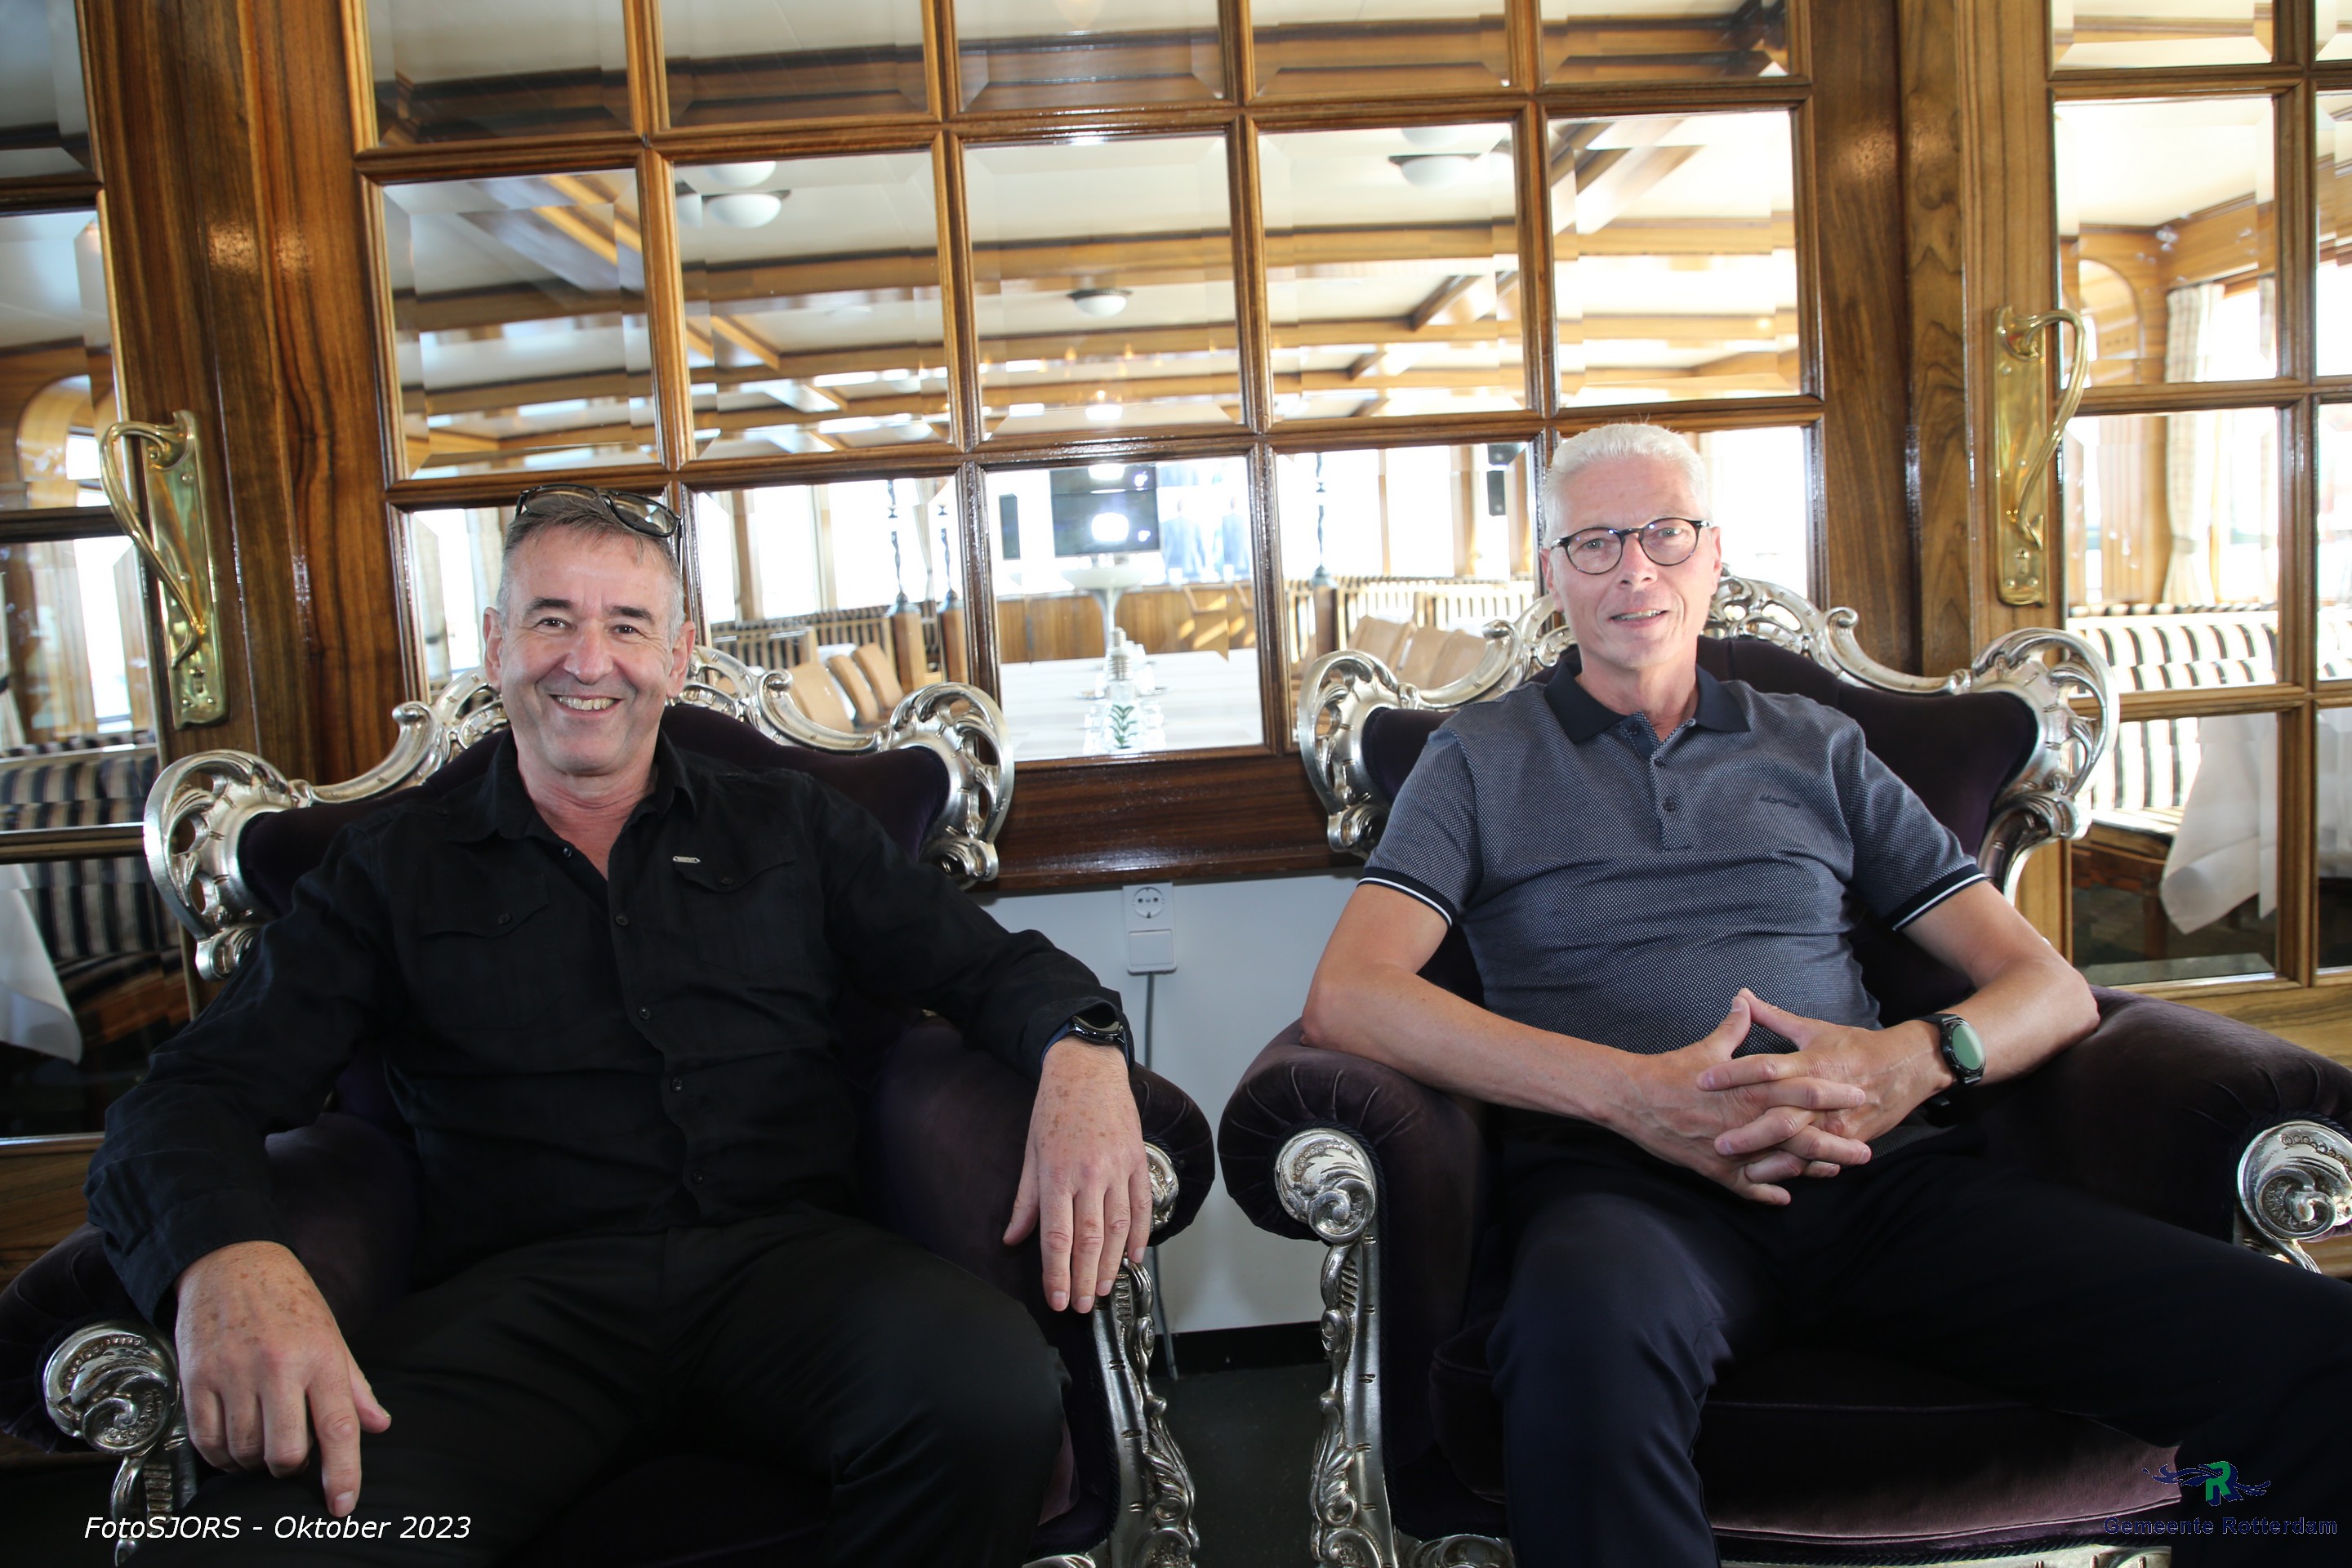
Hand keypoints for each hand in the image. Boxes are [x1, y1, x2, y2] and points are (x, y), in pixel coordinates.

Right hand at [173, 1241, 388, 1517]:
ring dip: (254, 1460)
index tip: (342, 1505)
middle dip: (290, 1467)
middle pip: (285, 1451)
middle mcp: (278, 1366)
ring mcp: (233, 1373)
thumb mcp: (332, 1335)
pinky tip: (231, 1441)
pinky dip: (221, 1454)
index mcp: (321, 1356)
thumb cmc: (289, 1300)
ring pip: (245, 1451)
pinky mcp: (196, 1377)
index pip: (338, 1427)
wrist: (231, 1261)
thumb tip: (378, 1426)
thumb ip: (354, 1386)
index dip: (343, 1473)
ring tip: (261, 1439)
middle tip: (292, 1453)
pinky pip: (207, 1440)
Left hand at [1003, 1038, 1152, 1312]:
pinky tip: (1133, 1256)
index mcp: (1057, 1174)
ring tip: (1104, 1288)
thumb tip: (1013, 1239)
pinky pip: (1142, 1206)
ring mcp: (1117, 1168)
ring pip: (1118, 1228)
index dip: (1057, 1274)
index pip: (1057, 1237)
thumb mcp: (1030, 1153)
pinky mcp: (1137, 1160)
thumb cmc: (1054, 1107)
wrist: (1087, 1068)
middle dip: (1085, 1279)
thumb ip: (1025, 1201)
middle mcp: (1089, 1174)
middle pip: (1090, 1240)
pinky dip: (1140, 1235)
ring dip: (1112, 1264)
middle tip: (1083, 1306)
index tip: (1059, 1300)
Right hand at [1597, 995, 1874, 1203]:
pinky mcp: (1715, 1169)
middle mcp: (1749, 1120)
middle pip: (1804, 1135)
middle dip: (1836, 1144)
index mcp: (1752, 1088)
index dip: (1833, 1094)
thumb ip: (1734, 1028)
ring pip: (1783, 1165)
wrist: (1634, 1098)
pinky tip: (1785, 1198)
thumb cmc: (1672, 1071)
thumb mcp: (1708, 1047)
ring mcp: (1735, 1148)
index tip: (1859, 1094)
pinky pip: (1748, 1187)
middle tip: (1866, 1151)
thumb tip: (1745, 1002)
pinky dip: (1767, 1193)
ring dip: (1810, 1171)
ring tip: (1834, 1173)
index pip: (1803, 1090)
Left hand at [1698, 990, 1948, 1152]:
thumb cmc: (1855, 1045)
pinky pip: (1820, 1159)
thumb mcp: (1814, 1029)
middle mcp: (1822, 1095)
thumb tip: (1742, 996)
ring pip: (1800, 1145)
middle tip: (1717, 1141)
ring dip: (1770, 1158)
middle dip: (1749, 1132)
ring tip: (1741, 1167)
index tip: (1703, 1080)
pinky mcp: (1850, 1138)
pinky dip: (1798, 1170)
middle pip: (1781, 1116)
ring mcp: (1837, 1121)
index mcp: (1810, 1063)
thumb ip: (1773, 1017)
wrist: (1907, 1066)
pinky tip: (1773, 1179)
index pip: (1765, 1068)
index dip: (1733, 1073)